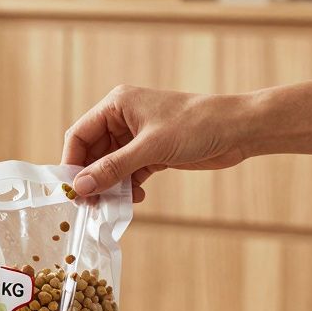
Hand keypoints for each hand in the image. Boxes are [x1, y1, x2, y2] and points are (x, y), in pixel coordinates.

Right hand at [61, 85, 252, 200]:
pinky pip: (130, 172)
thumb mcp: (151, 148)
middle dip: (93, 178)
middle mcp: (123, 118)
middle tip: (92, 205)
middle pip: (93, 152)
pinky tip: (136, 198)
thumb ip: (114, 168)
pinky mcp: (153, 152)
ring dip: (112, 186)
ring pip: (111, 165)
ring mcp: (138, 136)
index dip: (72, 162)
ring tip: (115, 205)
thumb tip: (81, 186)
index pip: (80, 134)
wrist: (239, 129)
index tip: (73, 190)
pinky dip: (129, 186)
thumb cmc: (196, 125)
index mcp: (117, 105)